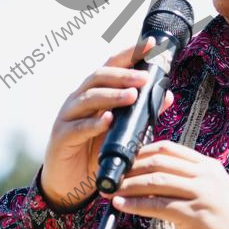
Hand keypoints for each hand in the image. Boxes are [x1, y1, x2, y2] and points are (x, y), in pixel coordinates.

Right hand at [41, 38, 174, 212]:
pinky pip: (78, 127)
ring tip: (132, 96)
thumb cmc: (94, 153)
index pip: (112, 67)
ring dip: (111, 95)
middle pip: (98, 77)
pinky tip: (107, 121)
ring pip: (88, 98)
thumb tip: (167, 96)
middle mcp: (79, 100)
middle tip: (144, 77)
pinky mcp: (61, 137)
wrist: (67, 183)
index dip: (130, 54)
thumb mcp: (122, 133)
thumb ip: (142, 114)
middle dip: (123, 74)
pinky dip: (93, 124)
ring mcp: (68, 117)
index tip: (150, 45)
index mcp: (94, 93)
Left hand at [101, 140, 228, 228]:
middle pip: (160, 162)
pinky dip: (136, 204)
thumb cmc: (221, 219)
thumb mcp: (206, 191)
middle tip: (111, 175)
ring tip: (112, 190)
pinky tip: (122, 205)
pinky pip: (159, 206)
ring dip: (129, 185)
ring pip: (157, 181)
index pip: (169, 148)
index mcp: (207, 166)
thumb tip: (146, 178)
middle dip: (131, 168)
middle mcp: (206, 176)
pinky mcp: (196, 215)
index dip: (142, 152)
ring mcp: (202, 194)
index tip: (123, 159)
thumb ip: (183, 181)